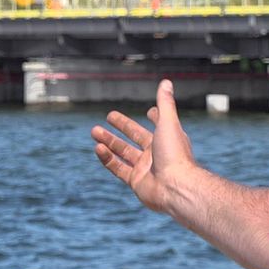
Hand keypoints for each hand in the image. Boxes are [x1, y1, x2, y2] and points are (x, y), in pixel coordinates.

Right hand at [91, 79, 198, 213]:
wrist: (175, 187)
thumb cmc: (174, 153)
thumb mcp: (168, 123)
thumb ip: (165, 103)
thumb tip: (166, 81)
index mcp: (167, 138)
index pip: (160, 125)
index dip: (156, 117)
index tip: (150, 110)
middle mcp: (157, 153)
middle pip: (137, 137)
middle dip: (123, 126)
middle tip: (109, 116)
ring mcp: (146, 168)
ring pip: (124, 152)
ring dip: (109, 141)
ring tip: (93, 130)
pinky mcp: (136, 181)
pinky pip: (118, 168)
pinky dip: (107, 158)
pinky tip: (98, 148)